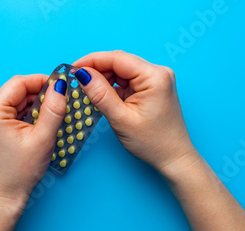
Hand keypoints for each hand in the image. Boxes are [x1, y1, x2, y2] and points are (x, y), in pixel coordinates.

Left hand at [0, 75, 66, 207]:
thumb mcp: (42, 139)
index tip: (61, 84)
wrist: (5, 196)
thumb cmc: (20, 173)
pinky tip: (39, 124)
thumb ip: (54, 109)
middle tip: (60, 102)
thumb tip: (61, 86)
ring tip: (51, 116)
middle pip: (16, 92)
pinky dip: (26, 115)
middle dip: (39, 95)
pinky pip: (10, 112)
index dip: (42, 81)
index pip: (18, 84)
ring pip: (14, 102)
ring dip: (34, 106)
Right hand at [73, 51, 198, 176]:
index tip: (72, 69)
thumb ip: (100, 94)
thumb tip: (82, 74)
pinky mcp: (152, 88)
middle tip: (76, 82)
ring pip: (122, 71)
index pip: (117, 58)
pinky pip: (127, 81)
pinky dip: (113, 87)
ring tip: (88, 92)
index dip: (92, 61)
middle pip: (119, 62)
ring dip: (104, 79)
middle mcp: (158, 73)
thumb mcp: (121, 119)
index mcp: (154, 77)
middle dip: (97, 70)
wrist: (173, 158)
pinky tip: (102, 96)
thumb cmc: (153, 142)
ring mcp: (156, 80)